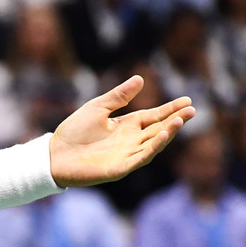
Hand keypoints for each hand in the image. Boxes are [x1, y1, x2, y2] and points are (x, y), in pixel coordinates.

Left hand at [48, 76, 194, 187]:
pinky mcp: (120, 168)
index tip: (188, 100)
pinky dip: (153, 146)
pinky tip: (163, 134)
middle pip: (158, 129)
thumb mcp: (97, 108)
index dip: (169, 109)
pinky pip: (141, 157)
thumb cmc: (73, 132)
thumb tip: (140, 79)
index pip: (153, 116)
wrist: (53, 155)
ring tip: (181, 120)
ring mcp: (126, 155)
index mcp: (125, 126)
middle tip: (192, 110)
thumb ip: (118, 96)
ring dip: (168, 132)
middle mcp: (129, 141)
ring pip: (153, 143)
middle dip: (175, 120)